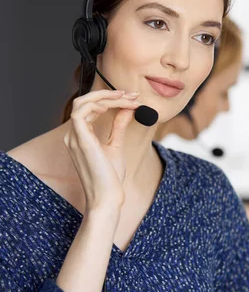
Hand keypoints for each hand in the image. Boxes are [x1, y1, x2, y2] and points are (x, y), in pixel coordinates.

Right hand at [64, 89, 140, 210]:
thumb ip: (118, 126)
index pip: (89, 108)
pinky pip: (81, 112)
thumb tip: (127, 109)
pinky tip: (113, 106)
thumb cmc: (110, 178)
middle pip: (84, 102)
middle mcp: (73, 135)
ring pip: (82, 103)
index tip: (131, 98)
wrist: (107, 197)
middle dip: (108, 94)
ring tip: (127, 99)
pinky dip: (97, 104)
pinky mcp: (80, 141)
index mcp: (80, 137)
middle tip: (132, 95)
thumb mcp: (116, 146)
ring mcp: (74, 137)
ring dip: (106, 97)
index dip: (109, 99)